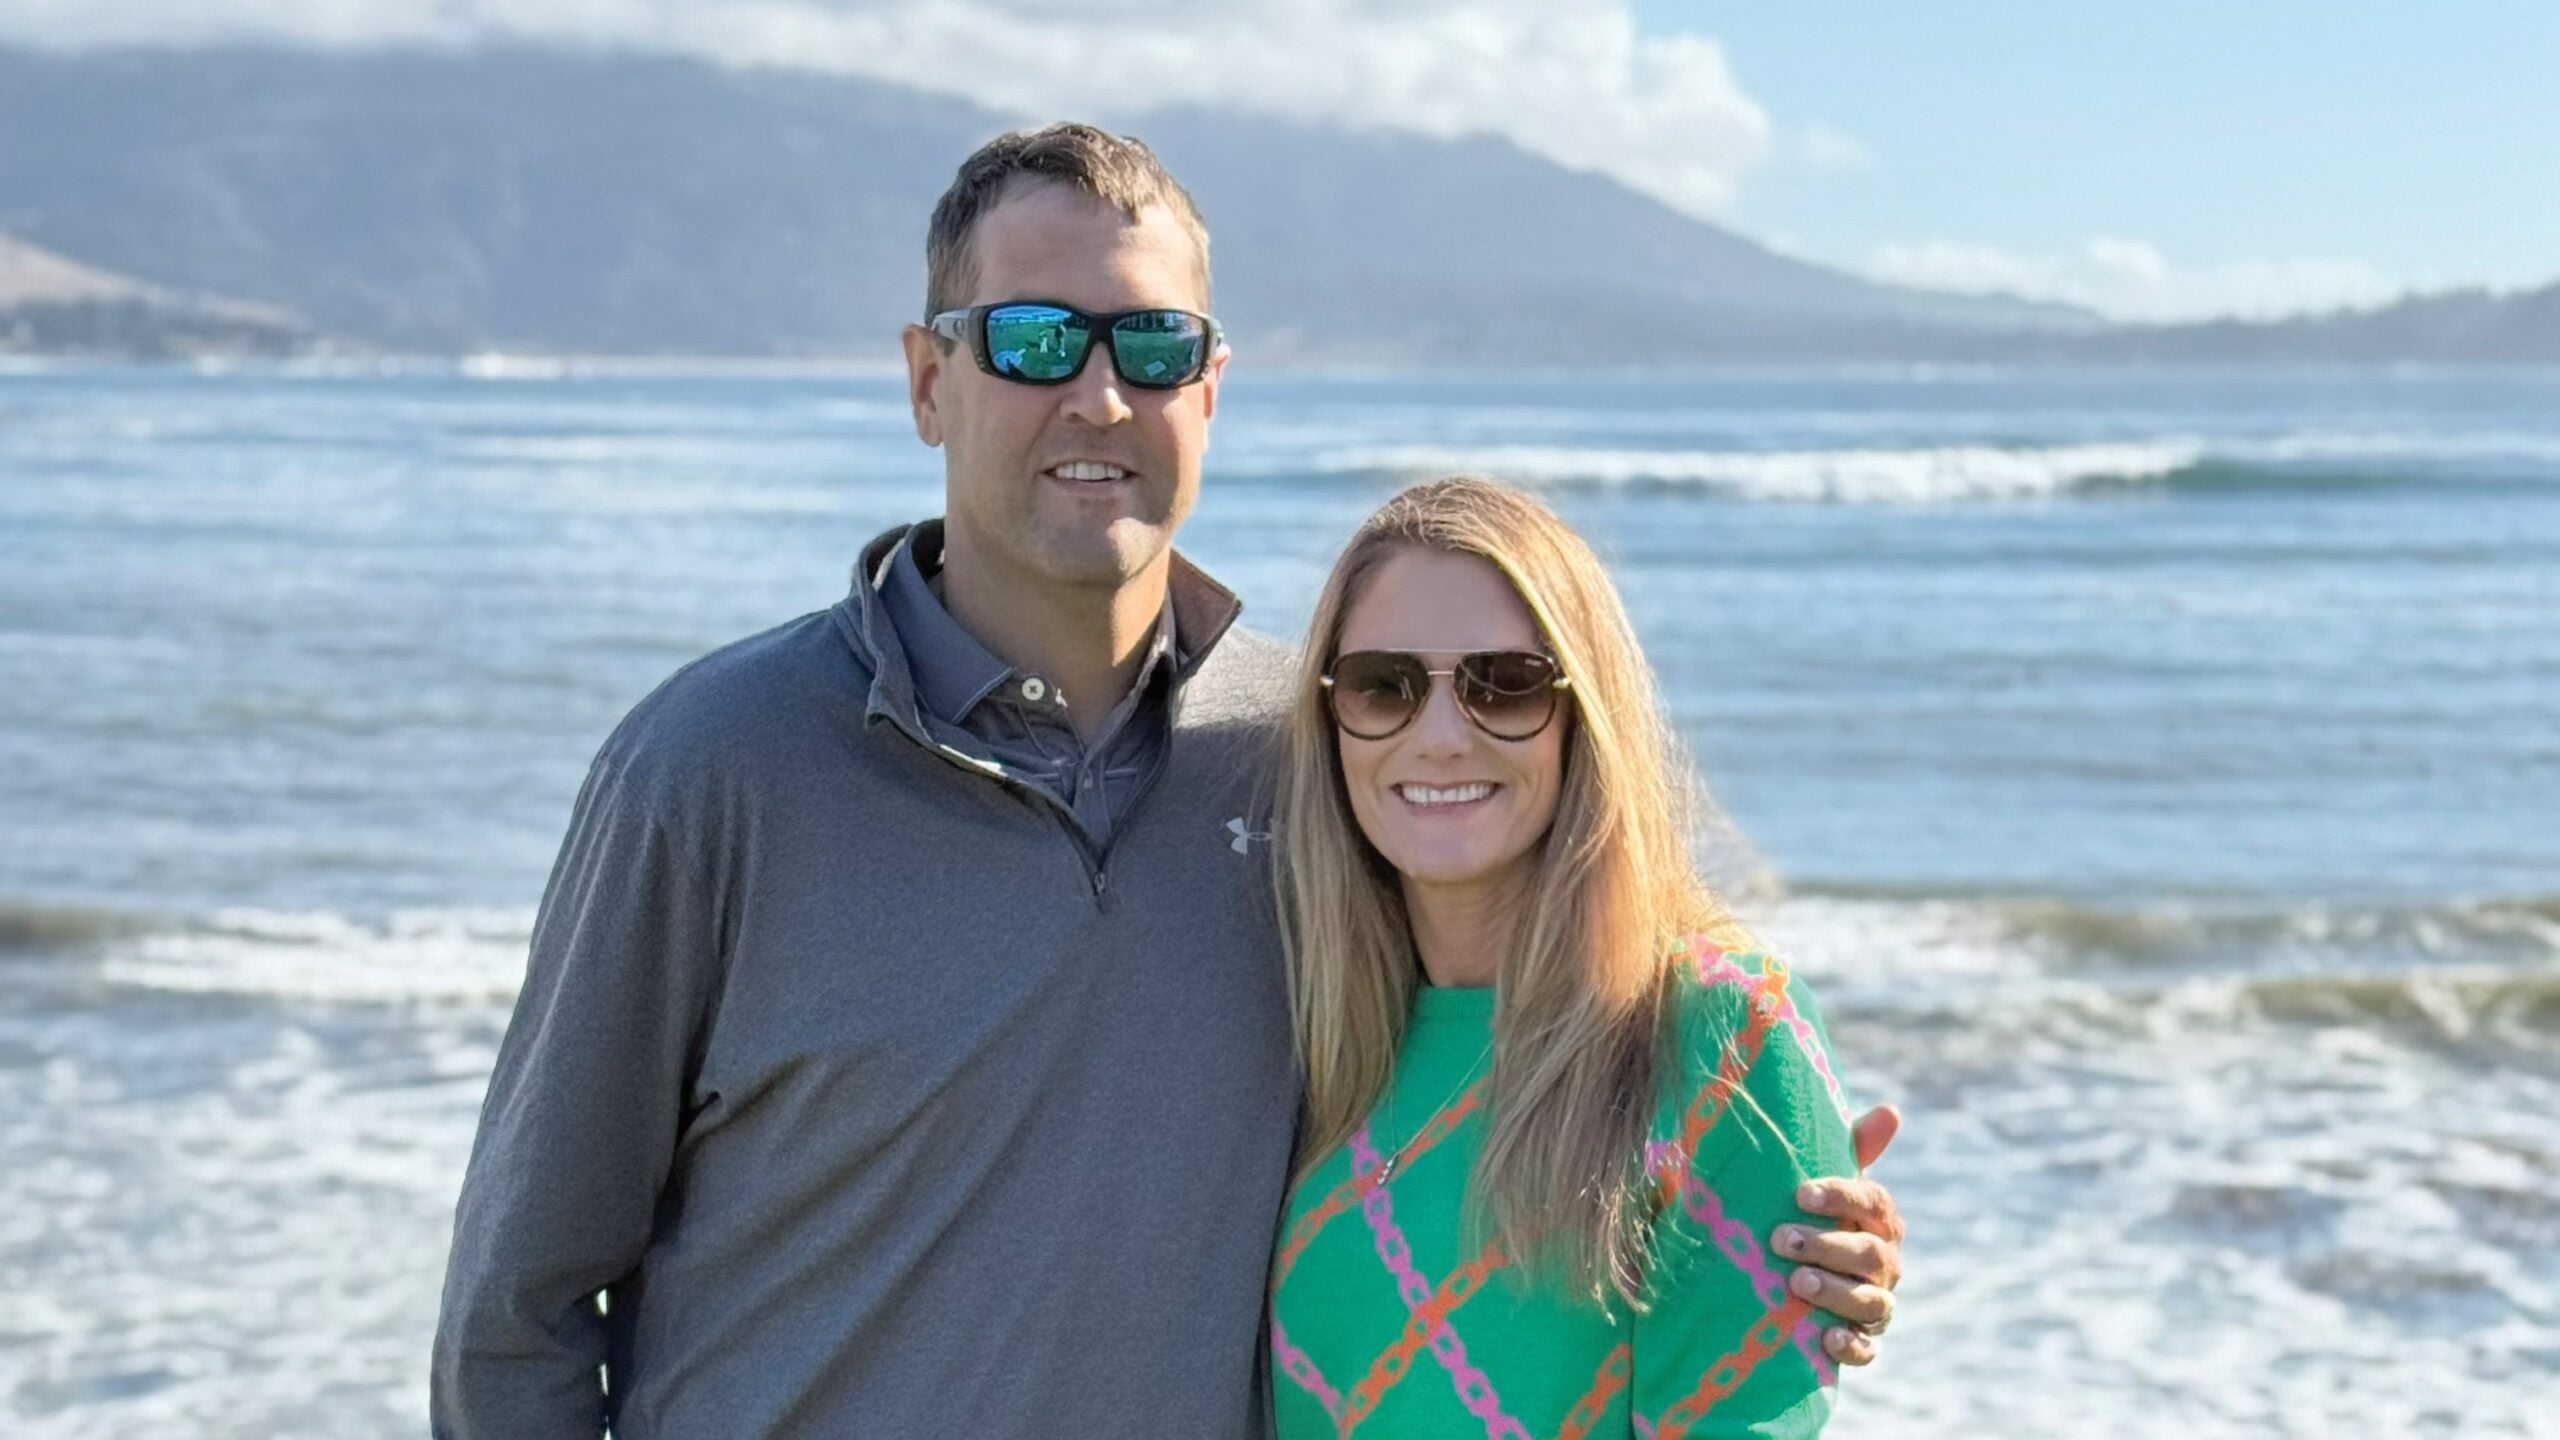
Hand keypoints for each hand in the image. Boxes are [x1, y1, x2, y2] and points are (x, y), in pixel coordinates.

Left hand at [1773, 1105, 1904, 1366]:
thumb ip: (1852, 1147)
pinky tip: (1826, 1339)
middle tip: (1780, 1238)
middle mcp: (1885, 1260)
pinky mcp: (1864, 1340)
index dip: (1839, 1196)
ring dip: (1835, 1292)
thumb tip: (1893, 1110)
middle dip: (1827, 1246)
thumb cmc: (1811, 1217)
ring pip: (1871, 1302)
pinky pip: (1868, 1349)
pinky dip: (1851, 1346)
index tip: (1799, 1192)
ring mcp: (1877, 1303)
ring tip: (1796, 1282)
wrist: (1798, 1278)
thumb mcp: (1823, 1183)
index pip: (1872, 1202)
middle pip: (1869, 1254)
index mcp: (1879, 1218)